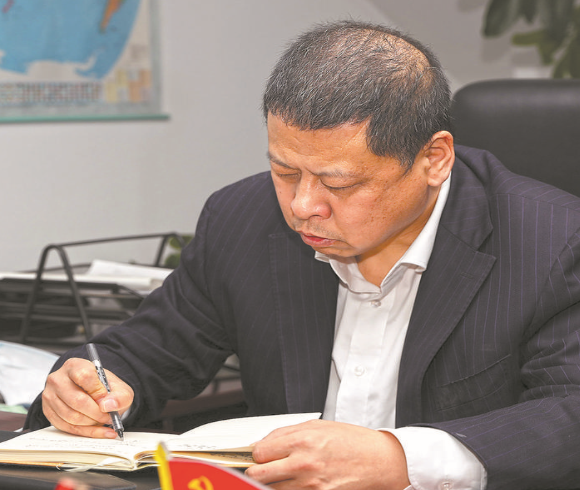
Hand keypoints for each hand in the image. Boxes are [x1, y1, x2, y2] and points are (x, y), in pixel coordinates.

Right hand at [42, 357, 133, 438]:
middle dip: (96, 413)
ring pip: (70, 416)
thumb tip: (107, 405)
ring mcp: (50, 396)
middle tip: (109, 417)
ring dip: (91, 424)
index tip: (107, 401)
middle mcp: (58, 379)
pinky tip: (99, 431)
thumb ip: (120, 396)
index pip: (84, 376)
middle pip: (76, 400)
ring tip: (104, 421)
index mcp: (75, 366)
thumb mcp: (120, 388)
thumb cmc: (104, 389)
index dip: (97, 392)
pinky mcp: (49, 412)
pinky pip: (66, 427)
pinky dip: (85, 432)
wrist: (93, 394)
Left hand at [246, 419, 410, 489]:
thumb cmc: (350, 440)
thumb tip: (261, 444)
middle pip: (259, 474)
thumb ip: (285, 434)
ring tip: (282, 474)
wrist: (378, 460)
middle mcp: (303, 464)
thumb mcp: (316, 425)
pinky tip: (295, 482)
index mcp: (301, 441)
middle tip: (261, 468)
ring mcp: (310, 484)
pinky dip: (288, 489)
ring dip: (272, 482)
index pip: (260, 453)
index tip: (257, 455)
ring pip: (272, 489)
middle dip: (256, 471)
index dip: (255, 454)